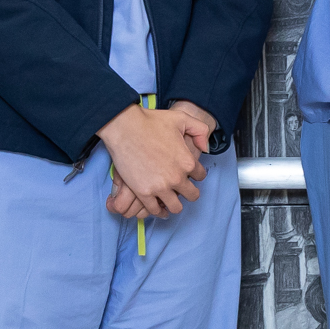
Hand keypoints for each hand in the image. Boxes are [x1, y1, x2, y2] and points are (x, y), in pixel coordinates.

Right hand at [100, 101, 207, 218]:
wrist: (125, 127)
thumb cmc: (151, 121)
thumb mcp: (182, 118)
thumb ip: (200, 130)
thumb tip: (204, 148)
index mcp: (188, 161)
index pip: (200, 176)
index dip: (196, 174)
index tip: (188, 173)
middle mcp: (177, 177)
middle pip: (192, 195)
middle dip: (189, 192)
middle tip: (182, 189)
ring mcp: (160, 187)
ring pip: (176, 207)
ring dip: (175, 204)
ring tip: (170, 200)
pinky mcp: (144, 193)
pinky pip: (155, 210)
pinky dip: (158, 210)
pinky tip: (158, 207)